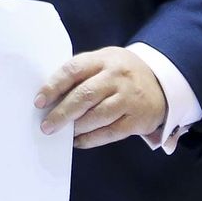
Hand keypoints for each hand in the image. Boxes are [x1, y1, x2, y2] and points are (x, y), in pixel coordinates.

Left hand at [34, 46, 166, 149]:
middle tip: (46, 125)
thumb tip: (50, 96)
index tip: (39, 101)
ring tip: (61, 133)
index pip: (73, 70)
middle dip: (62, 113)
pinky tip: (78, 141)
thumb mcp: (103, 62)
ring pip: (97, 116)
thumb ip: (80, 74)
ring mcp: (129, 98)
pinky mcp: (138, 119)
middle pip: (85, 95)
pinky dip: (91, 139)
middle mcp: (117, 77)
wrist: (163, 83)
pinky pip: (110, 132)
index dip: (53, 86)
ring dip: (76, 127)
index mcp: (103, 59)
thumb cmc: (121, 73)